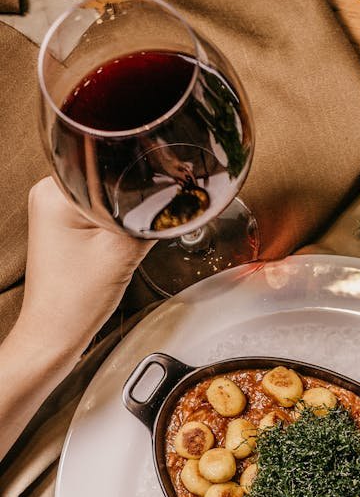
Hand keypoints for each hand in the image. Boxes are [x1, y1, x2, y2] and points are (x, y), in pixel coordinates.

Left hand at [15, 177, 152, 365]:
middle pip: (108, 177)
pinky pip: (99, 213)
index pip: (107, 163)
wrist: (56, 333)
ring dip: (122, 214)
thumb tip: (172, 200)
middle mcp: (49, 194)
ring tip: (117, 245)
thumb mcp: (122, 252)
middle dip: (130, 200)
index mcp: (55, 191)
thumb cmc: (74, 300)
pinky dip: (113, 226)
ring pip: (106, 196)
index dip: (139, 176)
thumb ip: (150, 219)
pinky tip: (113, 246)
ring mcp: (55, 210)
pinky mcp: (64, 227)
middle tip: (130, 233)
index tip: (157, 194)